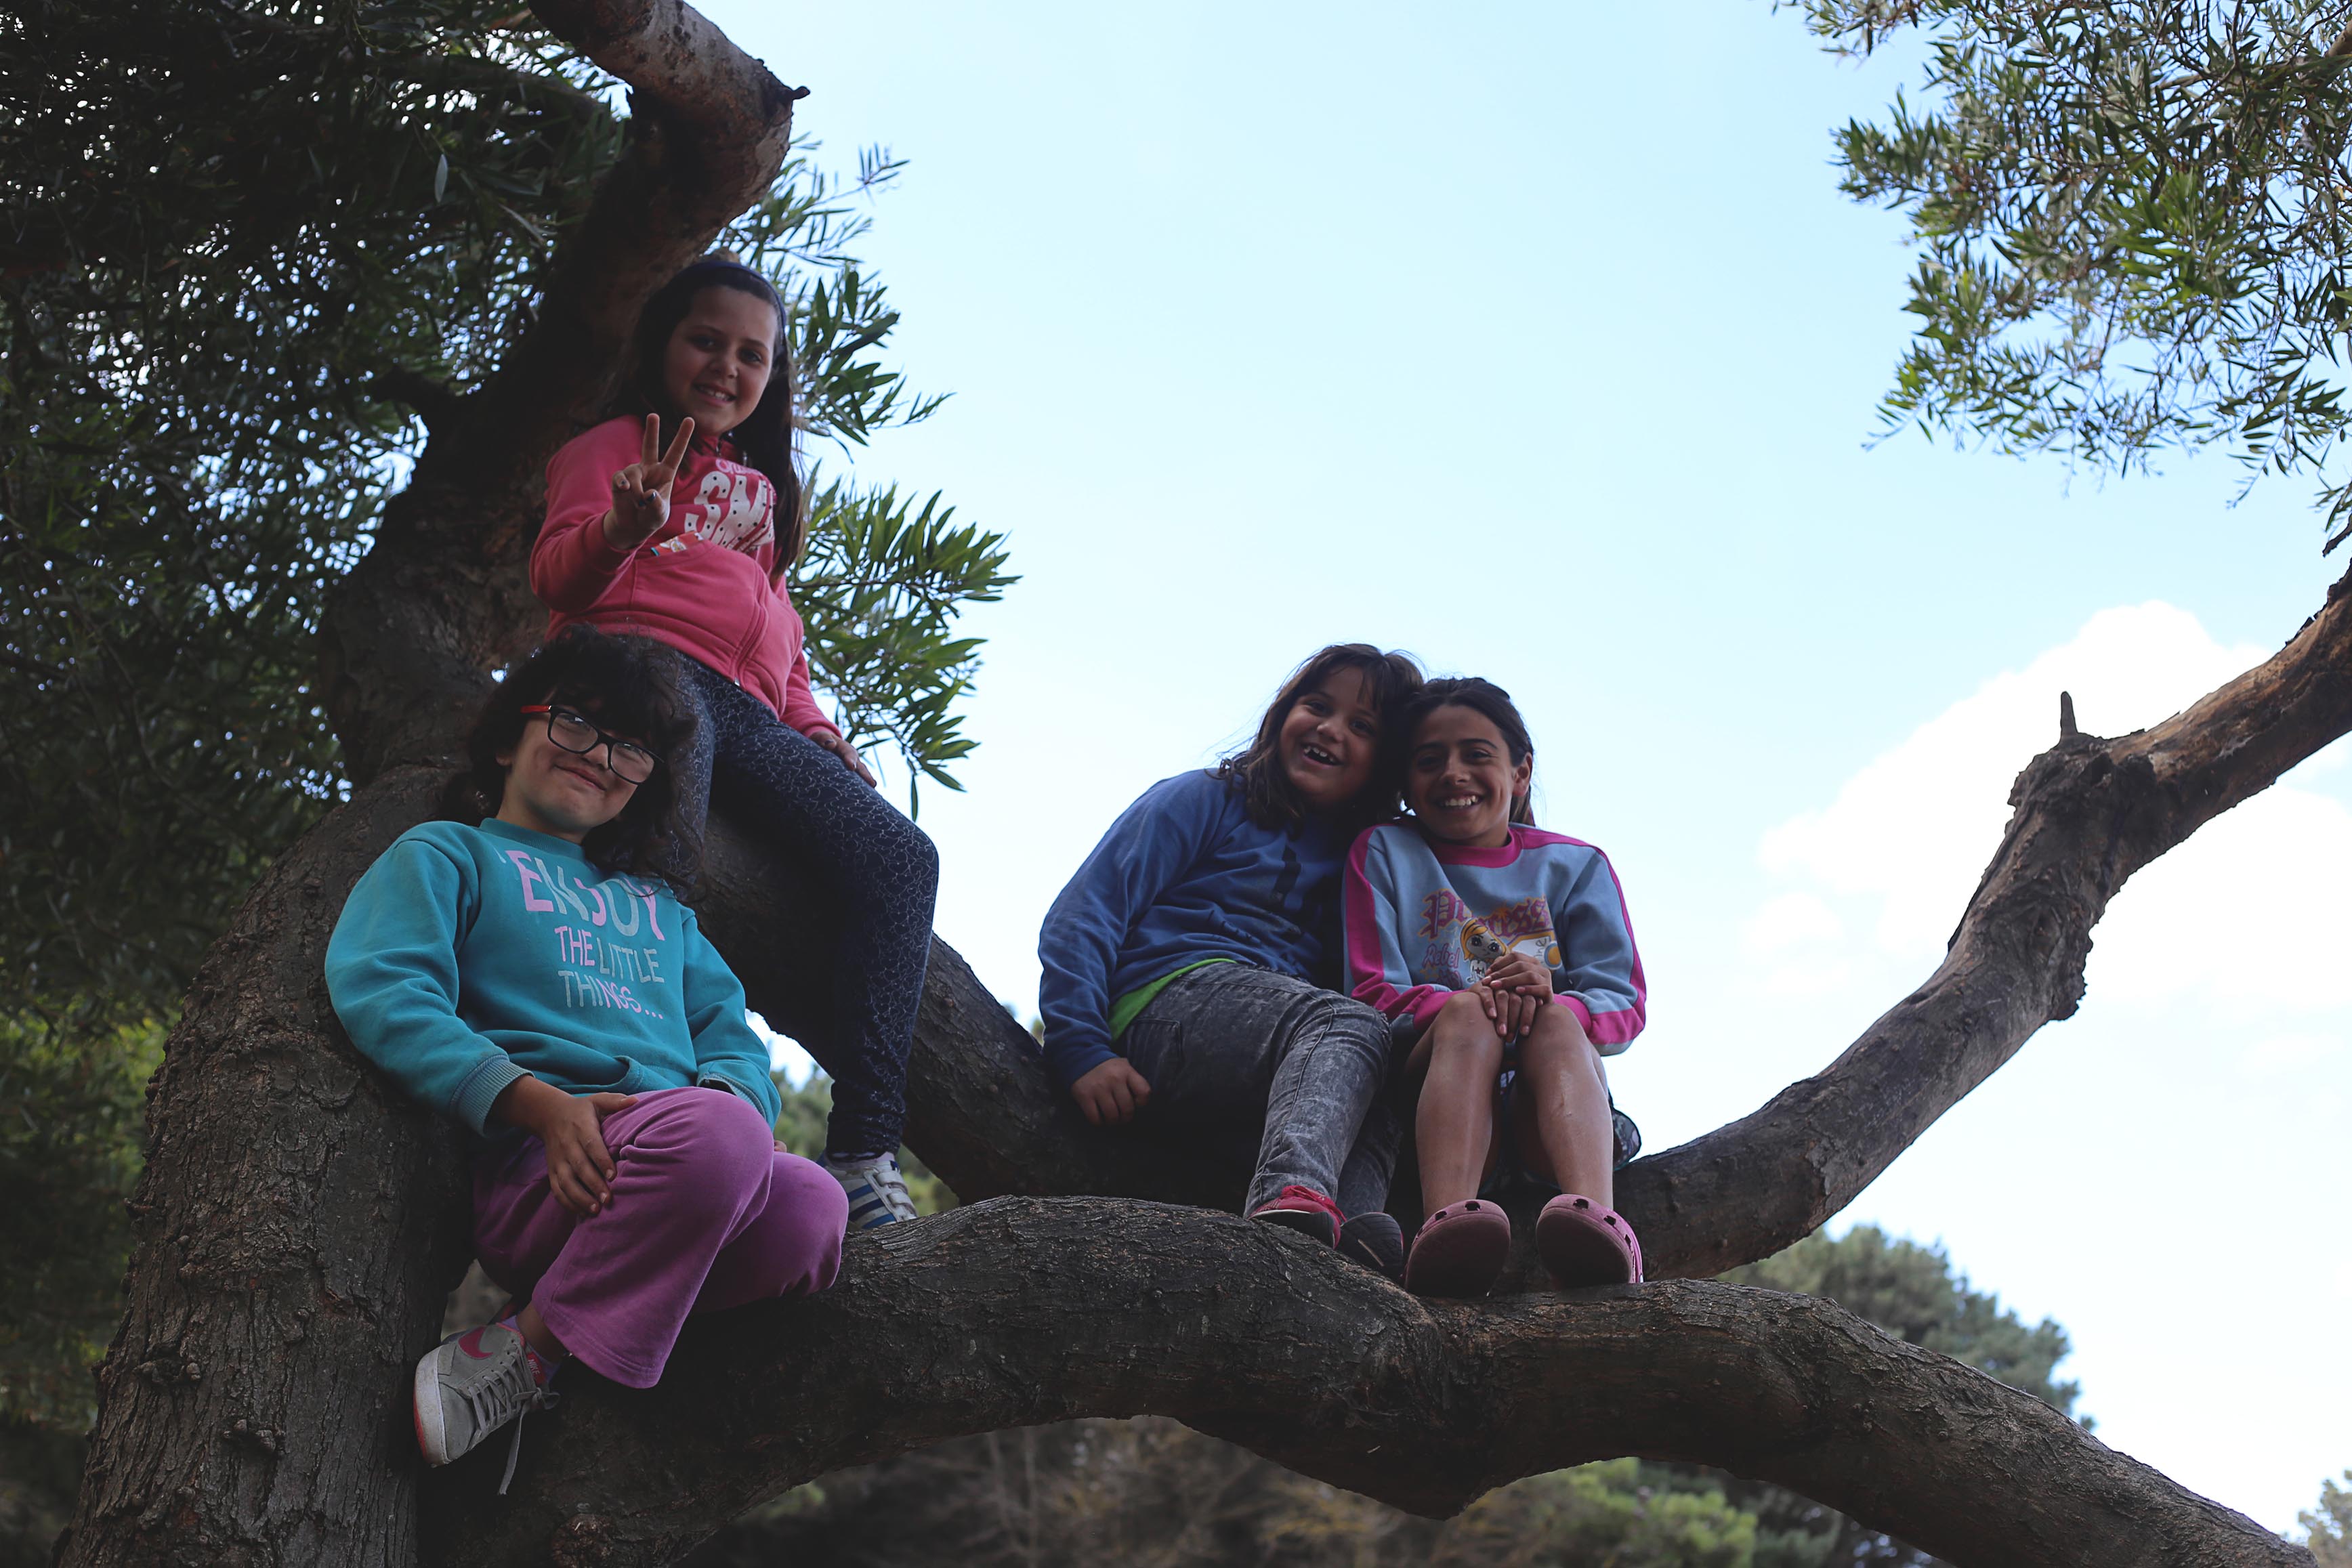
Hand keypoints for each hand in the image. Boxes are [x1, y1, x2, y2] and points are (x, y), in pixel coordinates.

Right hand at [494, 1076, 636, 1216]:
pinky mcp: (552, 1171)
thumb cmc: (582, 1110)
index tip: (614, 1175)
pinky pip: (557, 1190)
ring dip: (579, 1198)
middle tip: (608, 1199)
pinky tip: (582, 1213)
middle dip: (593, 1184)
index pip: (591, 1145)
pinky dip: (568, 1203)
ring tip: (596, 1210)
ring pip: (566, 1182)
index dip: (601, 1161)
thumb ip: (615, 1102)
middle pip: (579, 1167)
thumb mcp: (597, 1100)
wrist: (549, 1115)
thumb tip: (635, 1101)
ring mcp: (558, 1161)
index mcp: (581, 1128)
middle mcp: (567, 1146)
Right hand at [602, 413, 695, 549]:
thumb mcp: (659, 514)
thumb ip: (657, 505)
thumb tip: (647, 493)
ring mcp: (634, 473)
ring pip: (633, 473)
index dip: (682, 437)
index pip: (675, 453)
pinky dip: (624, 486)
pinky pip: (621, 478)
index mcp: (666, 474)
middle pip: (650, 446)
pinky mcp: (620, 480)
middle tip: (653, 415)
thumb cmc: (651, 517)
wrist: (633, 526)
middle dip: (651, 430)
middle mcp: (650, 469)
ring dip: (637, 491)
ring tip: (639, 504)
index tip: (690, 420)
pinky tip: (624, 490)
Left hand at [810, 729, 877, 786]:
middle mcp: (853, 758)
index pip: (848, 753)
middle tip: (872, 784)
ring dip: (867, 782)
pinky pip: (858, 781)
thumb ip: (823, 739)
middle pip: (861, 766)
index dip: (850, 760)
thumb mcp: (820, 736)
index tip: (852, 767)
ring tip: (873, 791)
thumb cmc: (821, 741)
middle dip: (866, 775)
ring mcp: (854, 767)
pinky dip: (862, 788)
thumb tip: (830, 744)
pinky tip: (865, 797)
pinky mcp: (851, 775)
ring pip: (862, 774)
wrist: (826, 744)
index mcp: (845, 748)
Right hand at [1071, 1057, 1151, 1126]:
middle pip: (1127, 1108)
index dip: (1142, 1102)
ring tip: (1112, 1120)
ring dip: (1113, 1122)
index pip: (1144, 1092)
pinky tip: (1100, 1118)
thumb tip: (1139, 1102)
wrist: (1082, 1058)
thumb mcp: (1124, 1067)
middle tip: (1123, 1118)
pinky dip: (1099, 1122)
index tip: (1136, 1103)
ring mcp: (1099, 1088)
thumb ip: (1133, 1081)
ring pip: (1112, 1116)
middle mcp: (1114, 1079)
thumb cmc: (1108, 1068)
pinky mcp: (1085, 1096)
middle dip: (1126, 1118)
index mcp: (1126, 1072)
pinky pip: (1095, 1117)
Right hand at [1470, 979, 1536, 1040]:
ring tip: (1502, 1033)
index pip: (1529, 1001)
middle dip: (1514, 1020)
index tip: (1524, 1033)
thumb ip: (1527, 1016)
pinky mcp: (1482, 986)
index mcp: (1522, 992)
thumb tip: (1536, 1024)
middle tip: (1511, 1038)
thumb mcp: (1516, 1015)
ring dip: (1503, 1016)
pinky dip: (1490, 1004)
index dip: (1527, 1016)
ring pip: (1503, 998)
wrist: (1479, 1007)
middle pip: (1516, 1001)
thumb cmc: (1502, 1016)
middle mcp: (1510, 987)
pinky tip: (1492, 1016)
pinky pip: (1487, 994)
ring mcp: (1496, 986)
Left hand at [1483, 951, 1553, 1002]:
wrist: (1537, 1013)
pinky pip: (1541, 988)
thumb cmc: (1520, 996)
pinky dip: (1529, 989)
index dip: (1499, 963)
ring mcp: (1546, 979)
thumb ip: (1503, 974)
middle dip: (1501, 973)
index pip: (1515, 956)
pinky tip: (1517, 991)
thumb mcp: (1512, 983)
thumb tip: (1488, 972)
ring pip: (1529, 975)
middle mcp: (1540, 968)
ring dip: (1511, 980)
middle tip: (1487, 982)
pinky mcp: (1550, 992)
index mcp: (1531, 962)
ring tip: (1497, 986)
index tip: (1486, 974)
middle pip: (1520, 965)